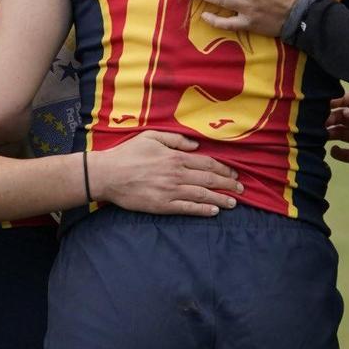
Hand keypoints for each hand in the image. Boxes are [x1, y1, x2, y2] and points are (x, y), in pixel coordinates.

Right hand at [90, 130, 243, 216]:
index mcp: (175, 157)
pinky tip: (214, 212)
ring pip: (202, 195)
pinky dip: (203, 210)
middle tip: (241, 189)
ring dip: (220, 199)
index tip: (234, 174)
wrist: (108, 175)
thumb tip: (195, 145)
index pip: (206, 164)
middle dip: (227, 184)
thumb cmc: (128, 154)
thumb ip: (175, 140)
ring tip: (233, 203)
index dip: (223, 169)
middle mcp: (176, 174)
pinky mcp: (162, 205)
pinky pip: (187, 209)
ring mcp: (170, 191)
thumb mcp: (151, 137)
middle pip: (209, 180)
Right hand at [325, 92, 348, 177]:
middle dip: (333, 117)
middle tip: (325, 122)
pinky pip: (344, 154)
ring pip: (340, 133)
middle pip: (342, 117)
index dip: (340, 101)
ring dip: (331, 133)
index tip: (328, 104)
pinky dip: (336, 152)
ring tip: (325, 134)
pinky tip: (335, 150)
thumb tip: (345, 111)